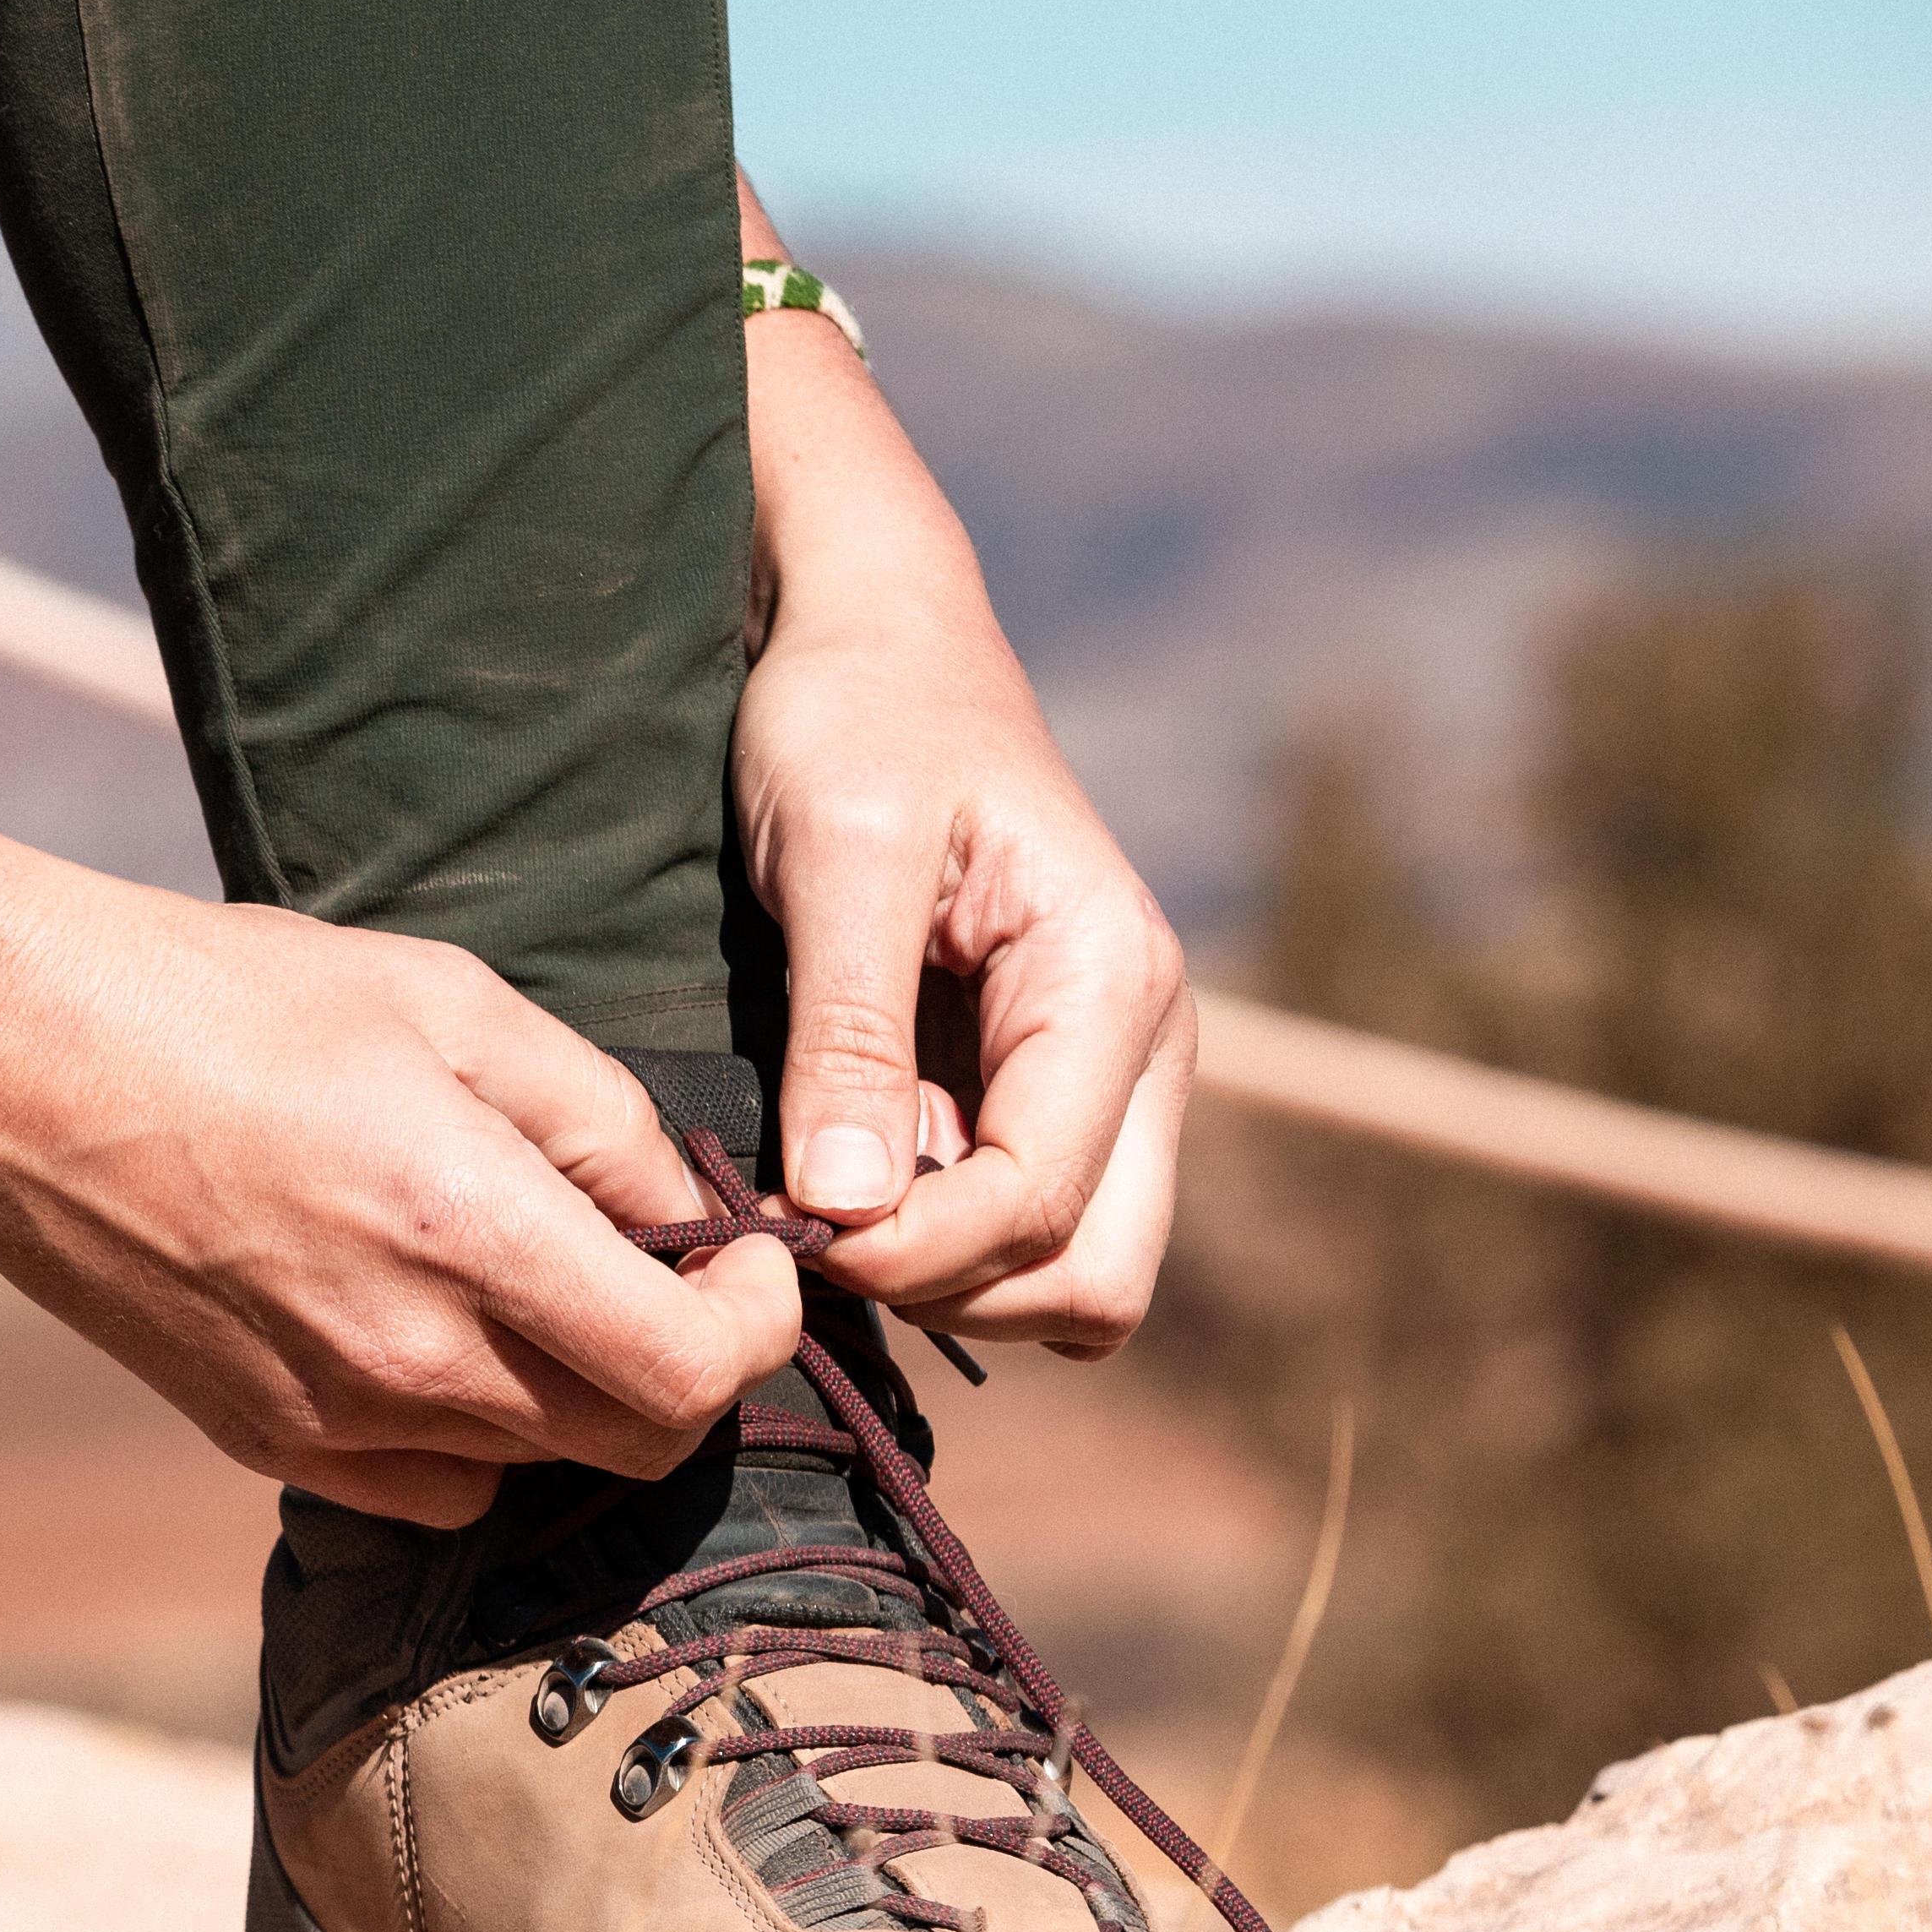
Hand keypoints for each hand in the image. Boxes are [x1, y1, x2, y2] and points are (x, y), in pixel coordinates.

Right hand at [0, 876, 806, 1526]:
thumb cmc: (227, 999)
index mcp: (466, 1232)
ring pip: (530, 1464)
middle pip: (630, 1443)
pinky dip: (468, 1431)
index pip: (688, 1373)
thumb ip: (595, 1114)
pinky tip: (428, 1329)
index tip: (747, 1263)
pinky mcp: (261, 1440)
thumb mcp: (447, 1000)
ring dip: (570, 1391)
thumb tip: (680, 1207)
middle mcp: (405, 1357)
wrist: (12, 1064)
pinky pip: (426, 1482)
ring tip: (527, 1282)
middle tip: (663, 1273)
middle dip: (682, 1364)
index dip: (757, 1326)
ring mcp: (327, 1418)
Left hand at [732, 281, 1190, 1354]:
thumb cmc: (855, 718)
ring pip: (1068, 1276)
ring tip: (823, 1189)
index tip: (786, 1231)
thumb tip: (851, 1212)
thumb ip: (849, 1037)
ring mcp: (1110, 1079)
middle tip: (813, 1230)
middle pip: (1091, 1281)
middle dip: (951, 1291)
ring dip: (942, 1275)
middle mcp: (1146, 1048)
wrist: (876, 640)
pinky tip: (847, 1171)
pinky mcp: (1050, 1091)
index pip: (1041, 1207)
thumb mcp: (836, 858)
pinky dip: (939, 1244)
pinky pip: (1024, 1232)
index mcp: (1112, 985)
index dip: (909, 1255)